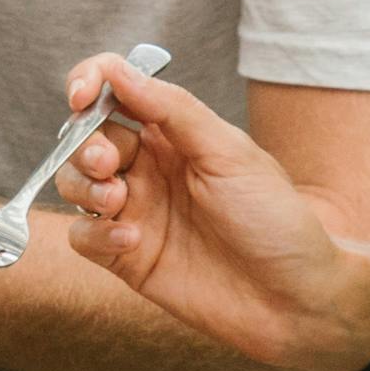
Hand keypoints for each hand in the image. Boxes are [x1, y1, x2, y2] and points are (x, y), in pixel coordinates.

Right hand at [62, 50, 369, 370]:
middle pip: (85, 138)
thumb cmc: (275, 221)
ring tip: (117, 201)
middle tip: (108, 163)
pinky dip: (94, 235)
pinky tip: (130, 242)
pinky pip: (82, 237)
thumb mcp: (230, 153)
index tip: (80, 96)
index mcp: (175, 135)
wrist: (294, 299)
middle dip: (86, 145)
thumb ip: (171, 109)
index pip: (116, 93)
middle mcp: (150, 169)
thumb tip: (119, 71)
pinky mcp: (126, 258)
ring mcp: (136, 213)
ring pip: (74, 184)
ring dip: (83, 187)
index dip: (90, 83)